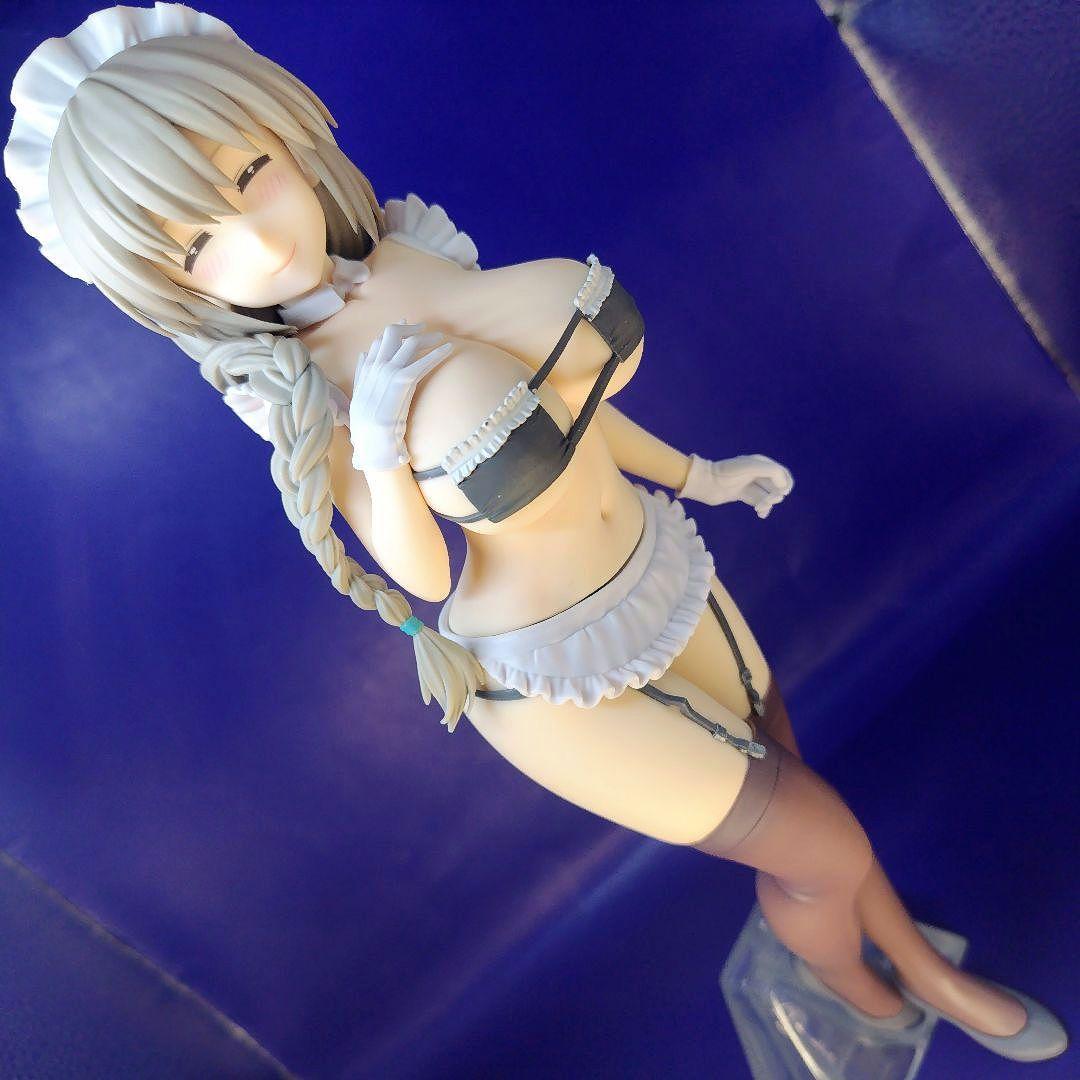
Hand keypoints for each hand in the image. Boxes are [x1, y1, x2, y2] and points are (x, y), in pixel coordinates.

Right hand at [349, 319, 453, 471]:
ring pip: (410, 344)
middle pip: (393, 334)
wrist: (372, 438)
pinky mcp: (401, 380)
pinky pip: (422, 361)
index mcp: (366, 368)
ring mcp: (388, 371)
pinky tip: (449, 349)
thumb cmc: (367, 423)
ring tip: (442, 338)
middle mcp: (376, 365)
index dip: (396, 330)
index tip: (408, 326)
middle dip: (411, 328)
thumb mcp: (360, 394)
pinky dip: (437, 353)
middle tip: (426, 328)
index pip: (381, 340)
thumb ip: (361, 372)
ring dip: (428, 338)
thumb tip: (364, 354)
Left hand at [677, 453, 793, 517]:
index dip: (785, 484)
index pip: (782, 473)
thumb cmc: (728, 473)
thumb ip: (772, 472)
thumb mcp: (752, 467)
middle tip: (766, 502)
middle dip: (775, 495)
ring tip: (759, 508)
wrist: (706, 482)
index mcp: (761, 462)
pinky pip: (759, 502)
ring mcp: (749, 484)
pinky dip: (763, 509)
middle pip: (776, 486)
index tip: (781, 493)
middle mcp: (757, 472)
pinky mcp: (742, 494)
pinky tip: (761, 514)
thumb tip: (784, 488)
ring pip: (768, 496)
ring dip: (768, 503)